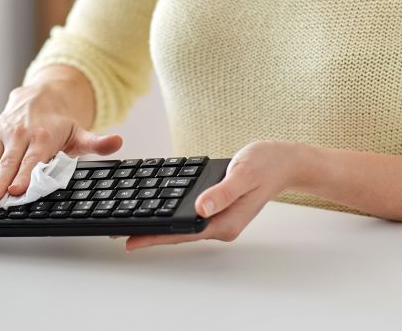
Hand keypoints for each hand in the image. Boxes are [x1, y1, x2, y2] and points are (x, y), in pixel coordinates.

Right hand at [0, 69, 121, 201]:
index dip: (24, 175)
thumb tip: (117, 142)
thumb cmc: (60, 123)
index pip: (33, 160)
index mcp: (43, 136)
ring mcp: (2, 135)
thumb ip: (97, 143)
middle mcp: (20, 134)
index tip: (17, 190)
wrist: (40, 96)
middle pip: (8, 162)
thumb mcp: (81, 131)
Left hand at [123, 141, 312, 250]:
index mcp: (226, 222)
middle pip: (178, 233)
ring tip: (129, 224)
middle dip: (149, 233)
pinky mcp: (217, 209)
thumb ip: (222, 192)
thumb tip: (201, 207)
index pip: (183, 233)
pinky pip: (189, 214)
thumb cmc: (266, 164)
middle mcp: (221, 225)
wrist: (284, 161)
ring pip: (182, 225)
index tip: (130, 240)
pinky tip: (156, 210)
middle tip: (117, 233)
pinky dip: (170, 213)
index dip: (155, 236)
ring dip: (158, 224)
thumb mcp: (243, 174)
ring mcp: (219, 218)